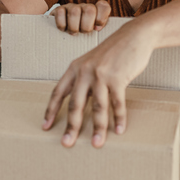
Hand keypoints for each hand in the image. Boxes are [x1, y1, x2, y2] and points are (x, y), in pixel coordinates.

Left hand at [42, 19, 155, 148]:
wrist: (134, 36)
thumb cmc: (113, 52)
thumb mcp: (92, 62)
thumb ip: (84, 80)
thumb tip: (79, 103)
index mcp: (74, 68)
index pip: (58, 93)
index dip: (51, 110)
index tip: (46, 126)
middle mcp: (84, 71)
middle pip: (75, 104)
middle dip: (71, 126)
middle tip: (67, 143)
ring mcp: (101, 74)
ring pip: (97, 107)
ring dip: (98, 127)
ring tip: (96, 143)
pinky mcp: (118, 77)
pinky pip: (117, 103)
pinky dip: (118, 118)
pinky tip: (118, 130)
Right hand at [50, 0, 110, 33]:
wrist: (63, 33)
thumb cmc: (82, 36)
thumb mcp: (94, 35)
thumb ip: (101, 32)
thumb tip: (99, 29)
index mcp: (96, 11)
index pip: (104, 6)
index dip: (102, 18)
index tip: (97, 29)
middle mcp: (85, 7)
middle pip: (89, 10)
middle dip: (86, 26)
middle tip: (83, 33)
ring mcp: (72, 7)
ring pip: (74, 11)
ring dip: (73, 27)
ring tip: (73, 33)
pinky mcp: (59, 9)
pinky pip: (60, 13)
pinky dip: (62, 24)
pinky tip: (63, 29)